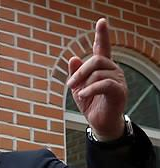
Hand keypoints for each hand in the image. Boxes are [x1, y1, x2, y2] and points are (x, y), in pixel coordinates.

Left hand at [67, 18, 127, 140]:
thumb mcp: (78, 87)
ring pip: (98, 72)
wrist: (99, 123)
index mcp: (103, 68)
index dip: (102, 35)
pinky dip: (90, 89)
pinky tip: (82, 95)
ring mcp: (118, 80)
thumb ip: (75, 73)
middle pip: (97, 60)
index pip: (103, 48)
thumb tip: (73, 58)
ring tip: (79, 94)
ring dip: (84, 83)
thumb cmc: (90, 104)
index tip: (101, 22)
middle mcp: (113, 71)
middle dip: (80, 71)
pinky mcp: (119, 92)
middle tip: (70, 84)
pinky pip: (103, 84)